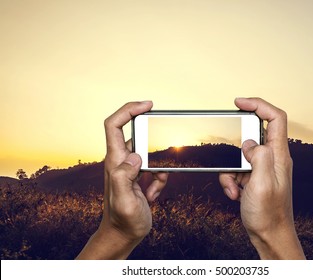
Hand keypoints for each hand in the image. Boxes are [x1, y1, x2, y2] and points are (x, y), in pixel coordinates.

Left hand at [77, 101, 167, 258]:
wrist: (123, 235)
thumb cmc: (123, 221)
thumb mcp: (124, 202)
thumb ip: (124, 177)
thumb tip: (135, 156)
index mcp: (115, 161)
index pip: (115, 125)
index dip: (129, 109)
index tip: (148, 105)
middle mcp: (121, 160)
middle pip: (136, 136)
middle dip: (152, 146)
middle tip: (155, 169)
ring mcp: (131, 168)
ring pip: (150, 154)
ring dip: (159, 170)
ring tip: (152, 190)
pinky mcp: (139, 176)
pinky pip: (156, 168)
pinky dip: (160, 180)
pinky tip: (152, 195)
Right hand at [219, 97, 304, 258]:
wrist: (269, 236)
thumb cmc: (268, 215)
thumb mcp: (262, 184)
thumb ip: (258, 157)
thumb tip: (250, 142)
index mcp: (279, 156)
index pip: (275, 118)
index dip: (258, 104)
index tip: (239, 102)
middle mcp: (273, 159)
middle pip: (255, 134)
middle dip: (237, 143)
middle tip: (230, 154)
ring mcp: (263, 168)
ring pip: (241, 154)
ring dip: (231, 170)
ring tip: (235, 187)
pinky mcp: (254, 177)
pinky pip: (237, 169)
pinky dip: (231, 180)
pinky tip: (235, 194)